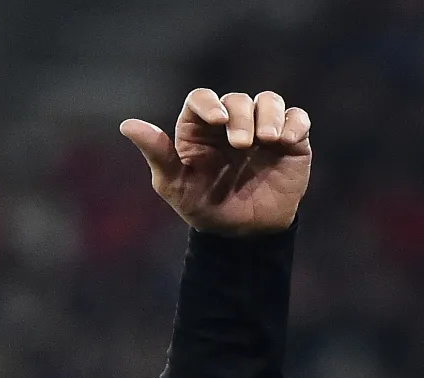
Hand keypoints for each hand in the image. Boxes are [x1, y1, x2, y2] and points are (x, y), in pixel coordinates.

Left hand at [121, 89, 311, 236]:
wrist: (241, 233)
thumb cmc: (203, 206)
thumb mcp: (174, 185)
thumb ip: (156, 153)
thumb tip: (127, 125)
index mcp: (199, 129)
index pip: (201, 99)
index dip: (208, 103)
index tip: (217, 119)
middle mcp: (230, 123)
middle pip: (237, 99)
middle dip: (240, 117)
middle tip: (241, 145)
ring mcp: (261, 129)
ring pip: (269, 101)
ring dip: (269, 115)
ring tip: (266, 140)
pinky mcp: (290, 140)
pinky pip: (297, 118)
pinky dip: (294, 124)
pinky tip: (286, 141)